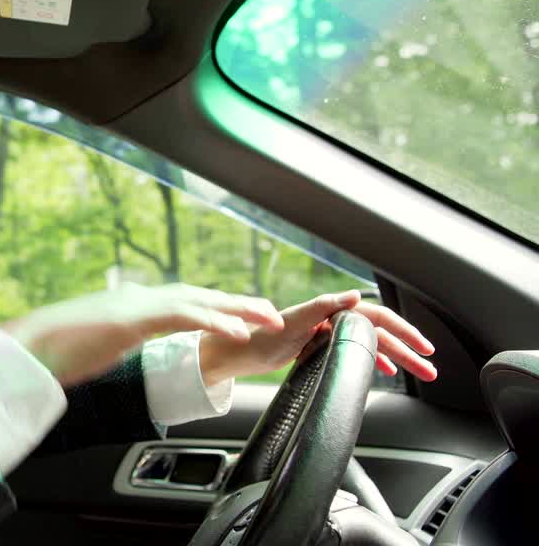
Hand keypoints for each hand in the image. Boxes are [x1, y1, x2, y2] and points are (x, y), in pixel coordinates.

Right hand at [1, 282, 284, 387]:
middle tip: (270, 311)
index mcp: (126, 307)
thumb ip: (113, 346)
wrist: (24, 350)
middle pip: (197, 295)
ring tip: (270, 318)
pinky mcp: (132, 319)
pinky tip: (239, 330)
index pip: (179, 302)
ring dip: (238, 308)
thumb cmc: (49, 354)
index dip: (213, 307)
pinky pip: (183, 317)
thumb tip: (119, 354)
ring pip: (198, 300)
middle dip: (237, 302)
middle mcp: (134, 299)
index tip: (241, 314)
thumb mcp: (92, 349)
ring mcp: (133, 305)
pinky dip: (214, 320)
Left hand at [198, 290, 437, 385]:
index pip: (377, 319)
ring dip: (397, 358)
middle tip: (431, 370)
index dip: (403, 332)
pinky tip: (386, 371)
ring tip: (420, 374)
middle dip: (408, 350)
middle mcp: (332, 319)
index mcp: (331, 311)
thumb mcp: (294, 321)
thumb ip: (323, 306)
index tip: (424, 348)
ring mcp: (328, 334)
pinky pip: (356, 351)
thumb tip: (355, 295)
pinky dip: (375, 360)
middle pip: (379, 333)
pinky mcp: (321, 347)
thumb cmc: (261, 336)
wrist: (238, 351)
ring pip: (371, 344)